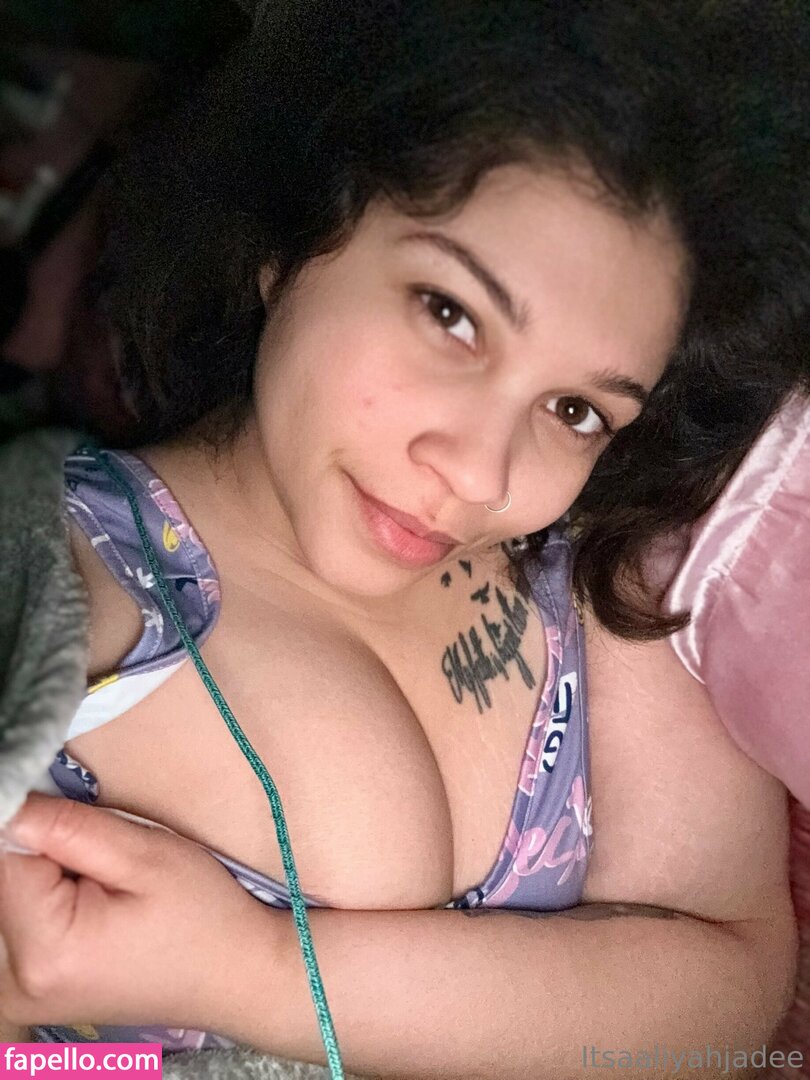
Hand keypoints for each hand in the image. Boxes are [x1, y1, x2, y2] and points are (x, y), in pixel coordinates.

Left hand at [0, 794, 277, 1032]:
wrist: (236, 976)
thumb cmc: (204, 915)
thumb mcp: (147, 855)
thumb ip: (70, 827)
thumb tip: (10, 805)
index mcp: (45, 951)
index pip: (6, 856)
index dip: (44, 827)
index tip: (90, 828)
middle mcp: (15, 984)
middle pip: (5, 881)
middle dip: (45, 853)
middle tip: (109, 861)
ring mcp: (18, 995)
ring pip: (10, 898)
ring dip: (46, 876)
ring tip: (107, 887)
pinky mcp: (30, 990)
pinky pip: (20, 923)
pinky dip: (49, 900)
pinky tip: (94, 906)